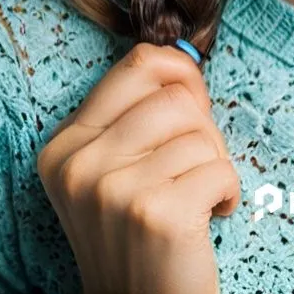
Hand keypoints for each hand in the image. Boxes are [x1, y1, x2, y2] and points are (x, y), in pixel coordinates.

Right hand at [37, 41, 239, 293]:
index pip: (137, 63)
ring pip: (200, 132)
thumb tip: (184, 58)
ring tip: (196, 197)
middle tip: (196, 165)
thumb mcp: (114, 170)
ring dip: (214, 163)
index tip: (191, 107)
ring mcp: (114, 190)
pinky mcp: (156, 214)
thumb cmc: (139, 235)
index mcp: (65, 144)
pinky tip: (208, 218)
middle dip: (203, 128)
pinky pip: (221, 169)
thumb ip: (138, 112)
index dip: (181, 75)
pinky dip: (228, 193)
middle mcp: (80, 164)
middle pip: (176, 96)